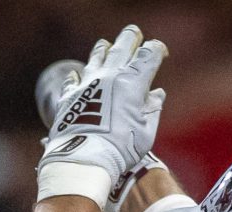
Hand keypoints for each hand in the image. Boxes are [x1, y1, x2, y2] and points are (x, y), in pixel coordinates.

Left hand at [37, 25, 165, 209]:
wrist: (85, 158)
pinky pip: (73, 80)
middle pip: (122, 46)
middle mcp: (110, 75)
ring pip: (97, 56)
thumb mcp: (146, 131)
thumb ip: (152, 109)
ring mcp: (88, 82)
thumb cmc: (121, 148)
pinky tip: (76, 75)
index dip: (157, 50)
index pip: (149, 54)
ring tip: (106, 45)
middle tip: (135, 34)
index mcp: (133, 81)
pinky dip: (77, 76)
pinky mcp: (70, 95)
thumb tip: (156, 94)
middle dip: (131, 38)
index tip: (161, 53)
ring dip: (104, 49)